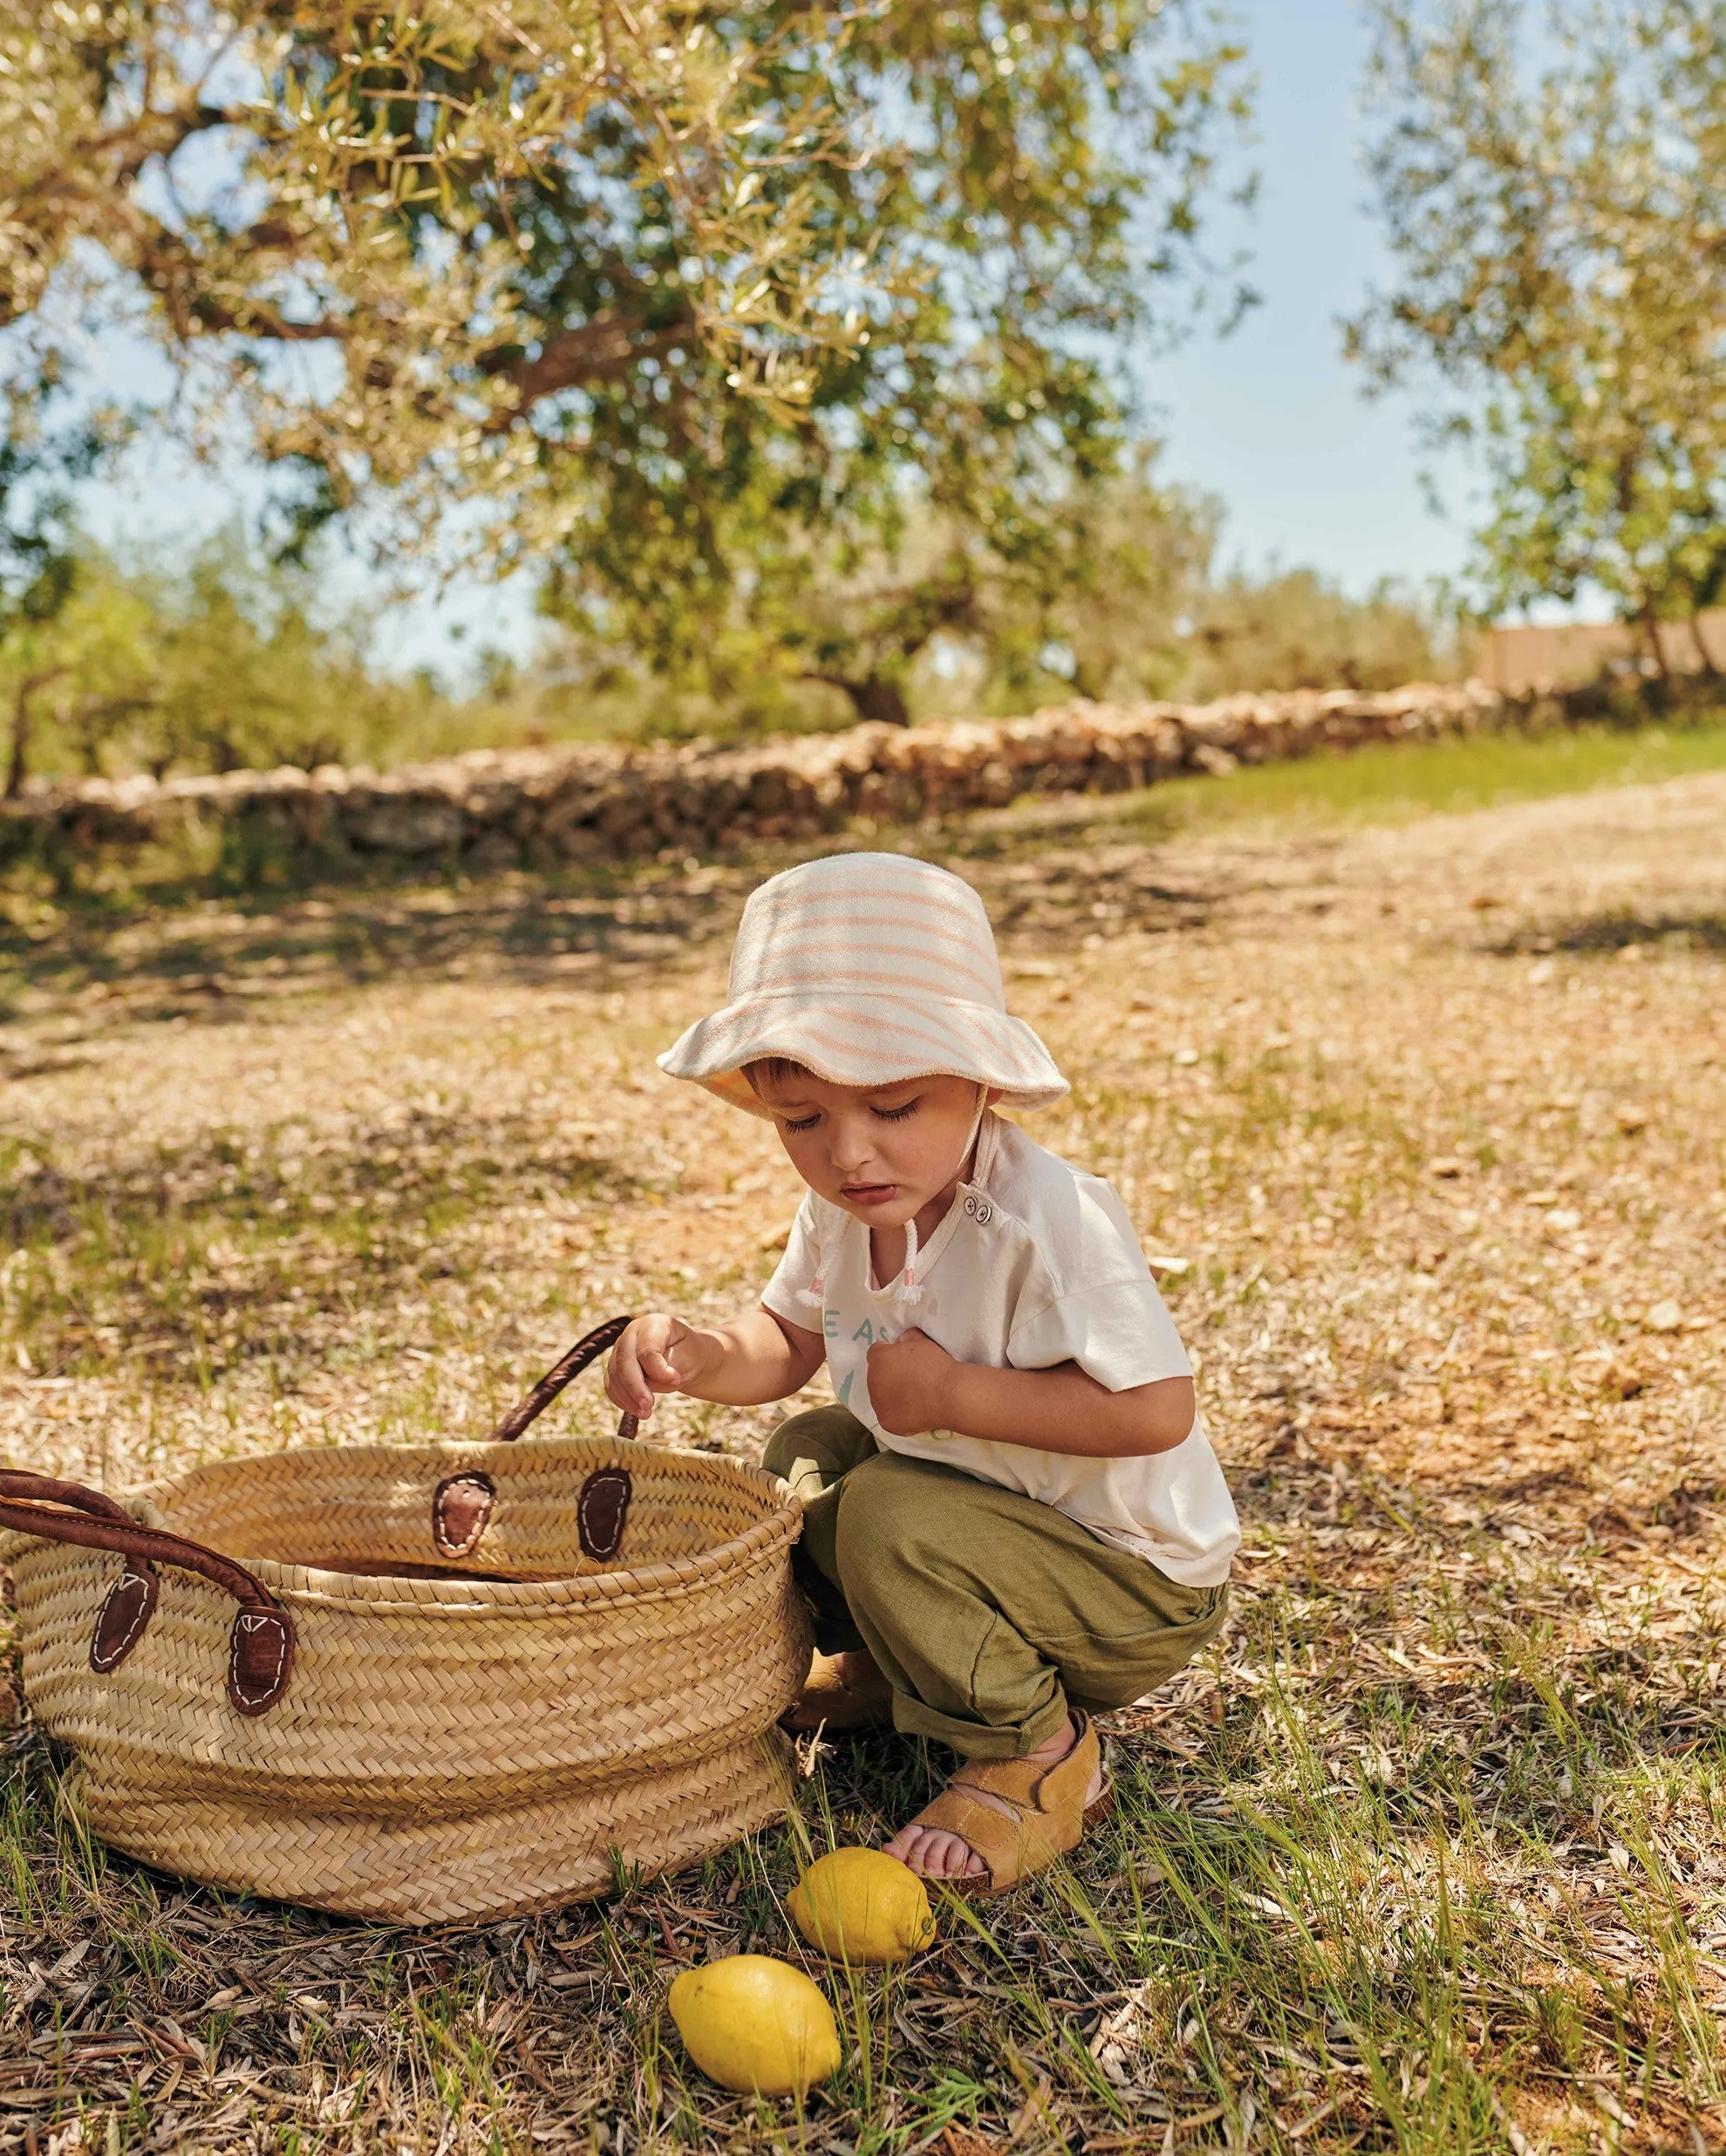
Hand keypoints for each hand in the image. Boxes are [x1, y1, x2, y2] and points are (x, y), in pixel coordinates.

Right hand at [605, 1314, 720, 1420]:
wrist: (685, 1359)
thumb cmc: (689, 1354)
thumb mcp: (690, 1355)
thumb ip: (670, 1364)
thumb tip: (650, 1380)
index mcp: (653, 1324)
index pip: (647, 1350)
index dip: (659, 1370)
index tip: (676, 1381)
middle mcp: (631, 1333)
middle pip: (625, 1361)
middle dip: (635, 1387)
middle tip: (648, 1407)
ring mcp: (620, 1349)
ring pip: (615, 1376)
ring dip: (628, 1398)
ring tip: (646, 1414)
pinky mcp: (615, 1366)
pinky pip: (611, 1385)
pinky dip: (621, 1400)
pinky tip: (636, 1410)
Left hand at [866, 1328, 957, 1437]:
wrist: (949, 1394)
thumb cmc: (937, 1365)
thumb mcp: (923, 1341)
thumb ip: (908, 1338)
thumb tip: (901, 1341)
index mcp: (878, 1359)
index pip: (876, 1354)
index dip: (889, 1356)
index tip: (903, 1361)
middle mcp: (872, 1381)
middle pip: (876, 1377)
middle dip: (888, 1376)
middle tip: (909, 1380)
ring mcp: (878, 1404)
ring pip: (880, 1398)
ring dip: (891, 1396)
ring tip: (913, 1397)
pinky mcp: (886, 1422)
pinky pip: (889, 1416)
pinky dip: (898, 1414)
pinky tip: (914, 1411)